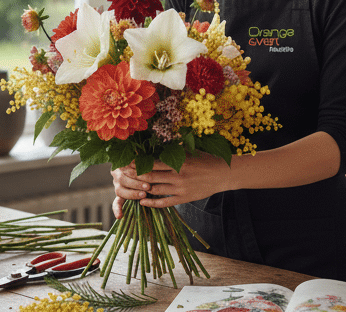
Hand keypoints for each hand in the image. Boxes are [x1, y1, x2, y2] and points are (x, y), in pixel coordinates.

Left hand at [110, 154, 230, 218]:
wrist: (223, 174)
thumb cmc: (206, 159)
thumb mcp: (190, 151)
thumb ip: (175, 149)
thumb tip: (159, 142)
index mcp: (178, 162)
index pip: (152, 163)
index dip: (138, 164)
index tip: (127, 162)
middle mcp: (177, 176)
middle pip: (149, 177)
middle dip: (134, 176)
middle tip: (122, 174)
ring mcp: (180, 189)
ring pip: (155, 190)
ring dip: (141, 189)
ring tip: (129, 187)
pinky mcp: (184, 199)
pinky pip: (164, 203)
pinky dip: (152, 203)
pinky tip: (142, 202)